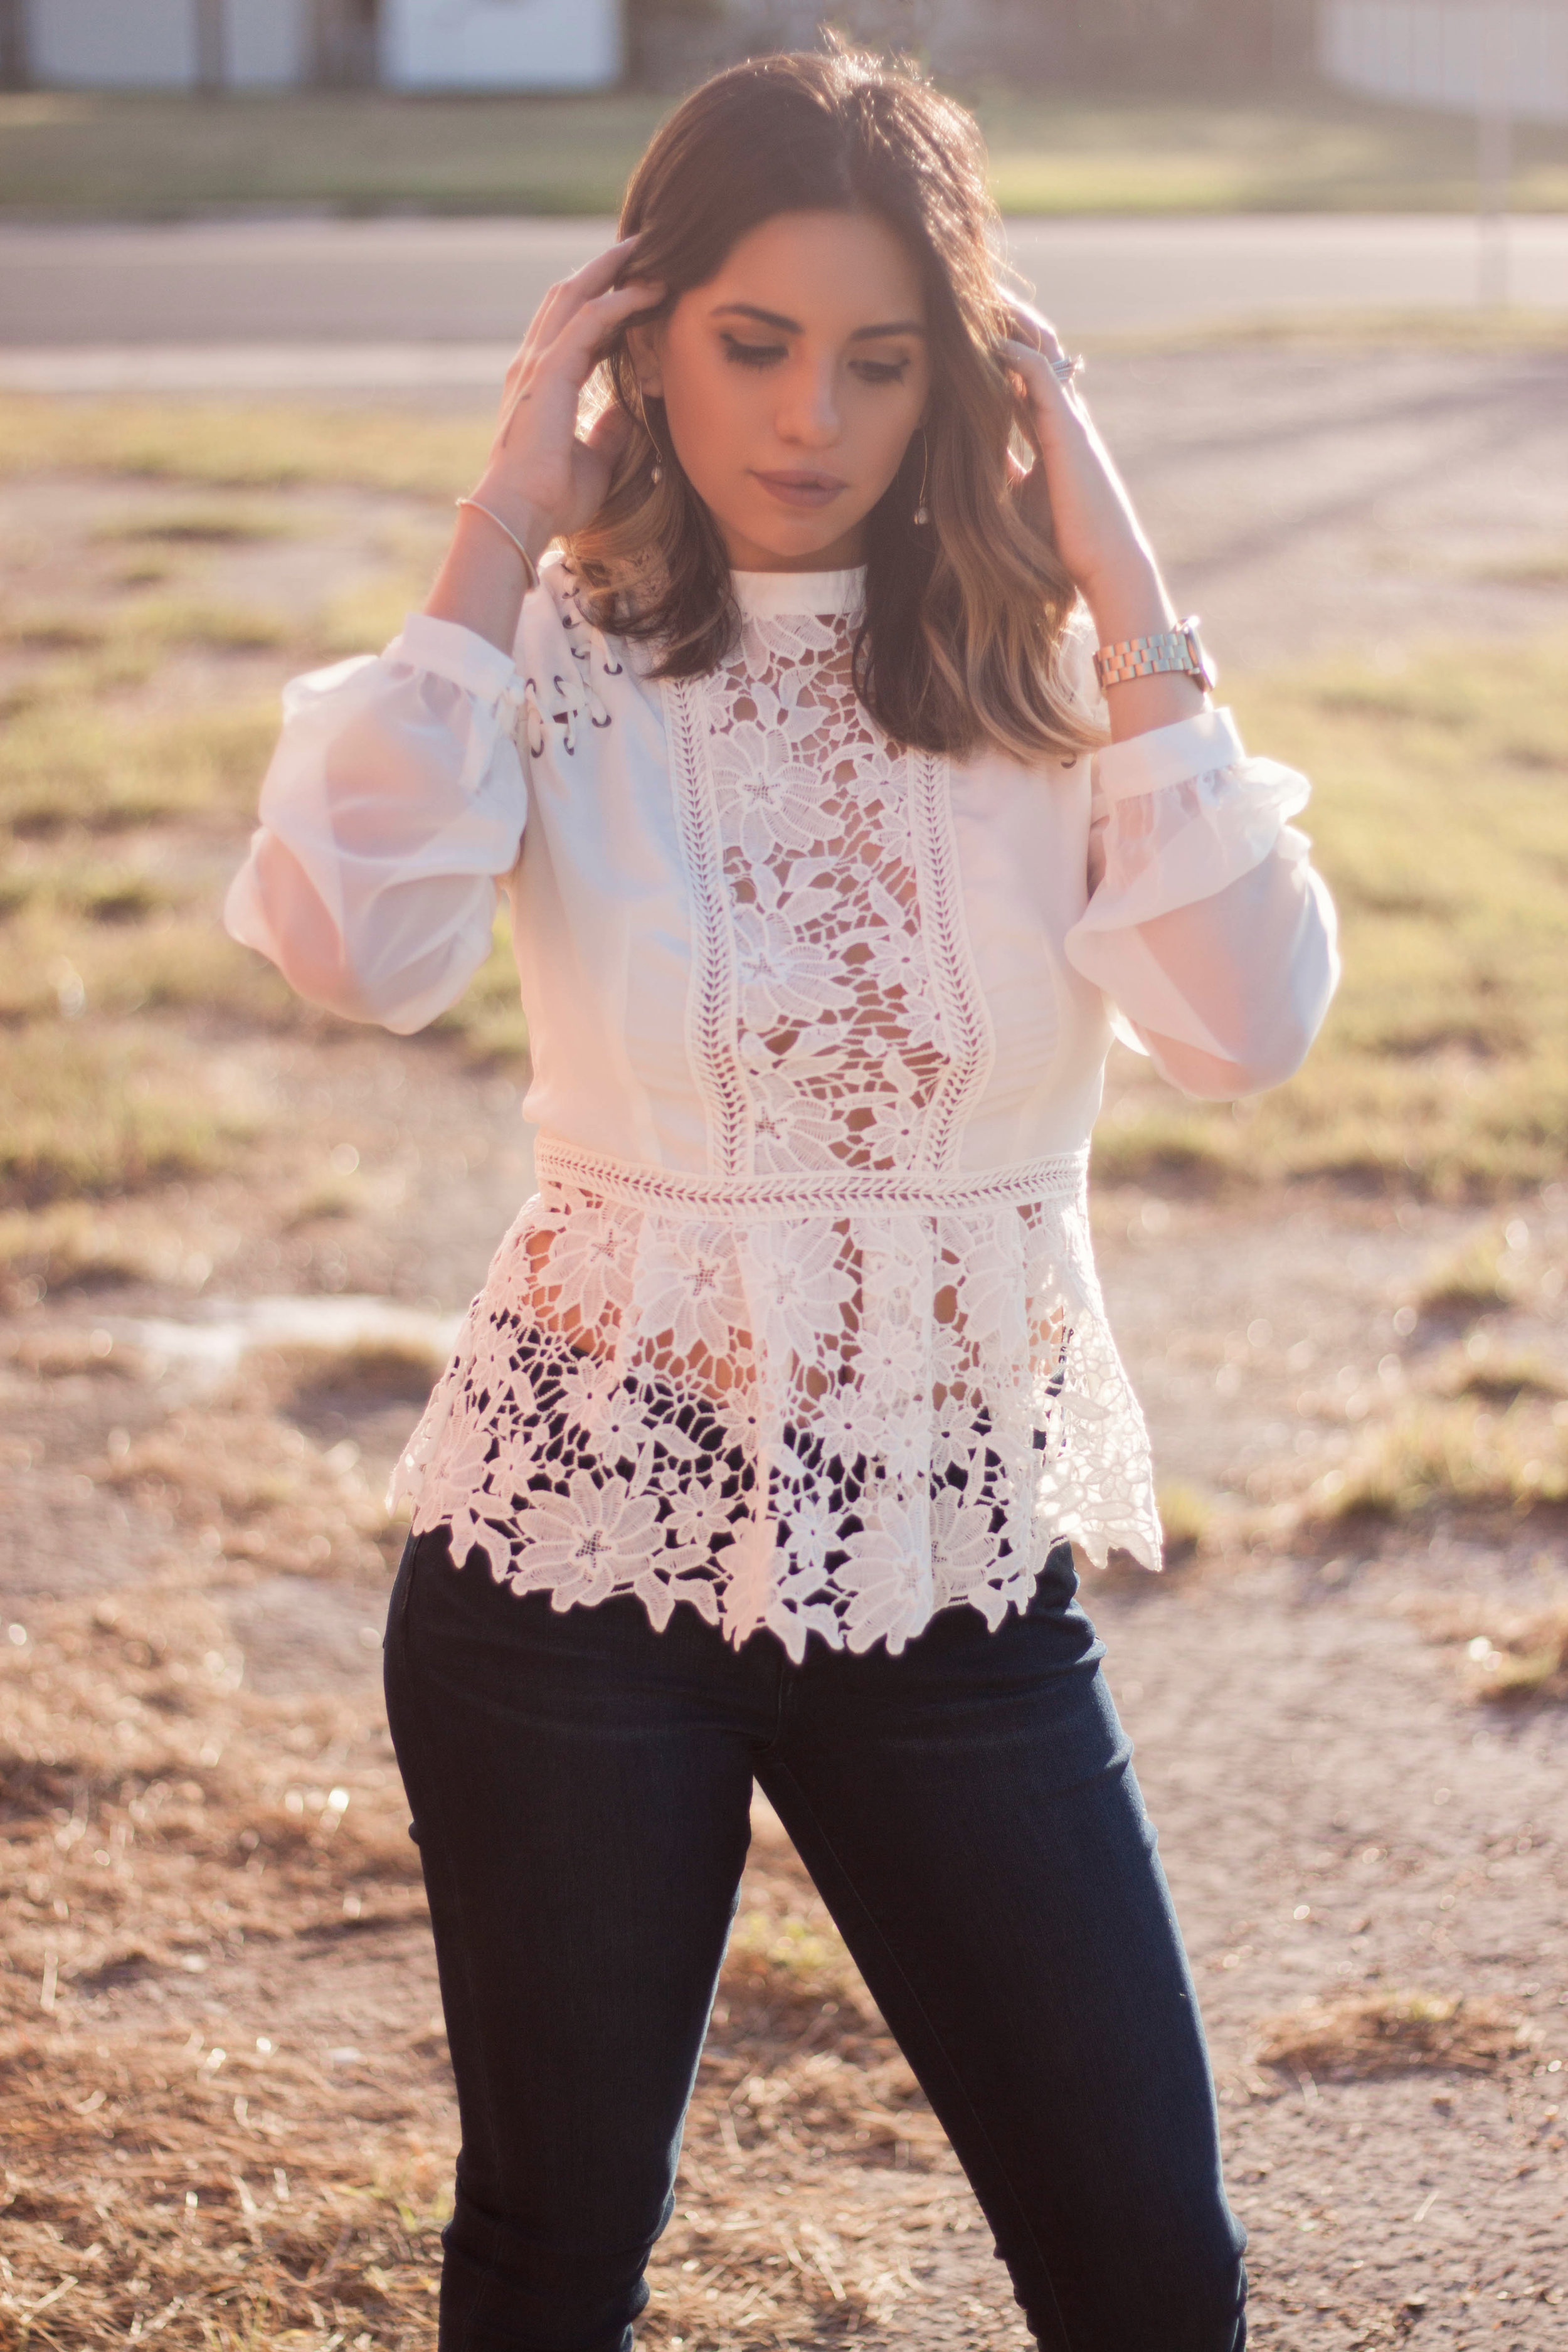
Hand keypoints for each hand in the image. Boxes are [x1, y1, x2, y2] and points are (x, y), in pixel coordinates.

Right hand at [471, 236, 664, 555]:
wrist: (520, 513)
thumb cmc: (551, 497)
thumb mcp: (594, 460)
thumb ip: (608, 431)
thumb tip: (627, 413)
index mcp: (542, 382)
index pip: (573, 324)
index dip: (603, 299)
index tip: (636, 284)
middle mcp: (535, 362)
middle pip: (570, 294)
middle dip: (605, 267)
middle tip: (642, 245)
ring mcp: (539, 363)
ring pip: (577, 295)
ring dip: (614, 270)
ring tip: (649, 250)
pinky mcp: (550, 371)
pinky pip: (589, 321)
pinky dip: (619, 301)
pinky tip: (647, 290)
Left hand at [998, 302, 1169, 639]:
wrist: (1104, 565)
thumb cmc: (1067, 540)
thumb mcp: (1022, 496)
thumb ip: (1004, 468)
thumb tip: (979, 457)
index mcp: (1056, 429)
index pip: (1028, 371)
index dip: (1004, 343)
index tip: (972, 324)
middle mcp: (1065, 415)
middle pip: (1037, 346)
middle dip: (1008, 317)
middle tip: (973, 291)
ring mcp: (1068, 420)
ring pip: (1040, 351)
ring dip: (1010, 321)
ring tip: (978, 296)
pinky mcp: (1067, 432)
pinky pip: (1040, 378)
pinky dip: (1015, 354)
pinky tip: (988, 341)